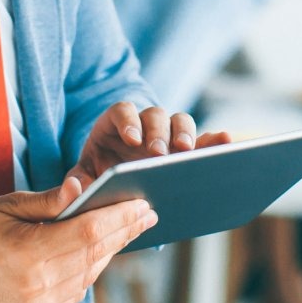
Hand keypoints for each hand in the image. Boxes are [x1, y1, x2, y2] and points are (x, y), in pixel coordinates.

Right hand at [0, 177, 156, 302]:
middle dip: (124, 233)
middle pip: (95, 256)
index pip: (89, 233)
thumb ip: (49, 200)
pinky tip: (98, 254)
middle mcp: (37, 287)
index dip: (120, 219)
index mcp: (30, 254)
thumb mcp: (9, 204)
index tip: (143, 205)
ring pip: (88, 277)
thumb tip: (83, 186)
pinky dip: (89, 272)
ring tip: (127, 230)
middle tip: (147, 215)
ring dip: (110, 252)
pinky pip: (75, 294)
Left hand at [66, 101, 232, 190]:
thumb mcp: (83, 177)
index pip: (122, 112)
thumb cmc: (96, 175)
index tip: (132, 139)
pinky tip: (226, 144)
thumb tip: (75, 190)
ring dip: (185, 135)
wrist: (112, 183)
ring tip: (186, 153)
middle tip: (158, 153)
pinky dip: (214, 140)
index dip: (128, 122)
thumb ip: (76, 181)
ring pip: (180, 122)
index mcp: (115, 125)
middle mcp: (144, 124)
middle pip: (155, 115)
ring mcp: (167, 134)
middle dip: (158, 132)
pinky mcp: (185, 148)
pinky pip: (203, 140)